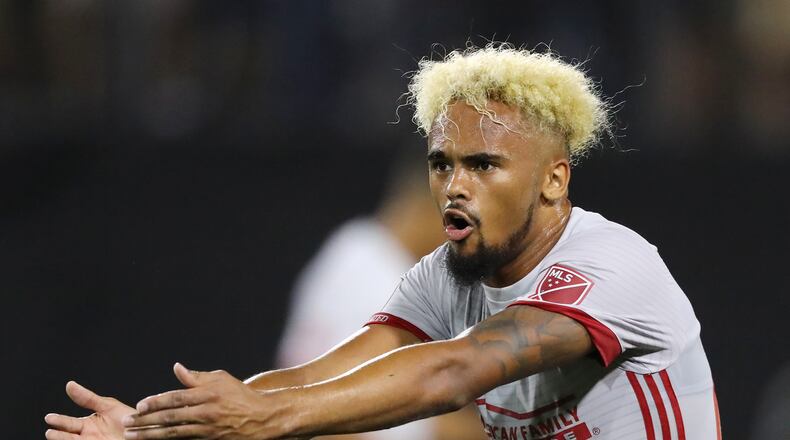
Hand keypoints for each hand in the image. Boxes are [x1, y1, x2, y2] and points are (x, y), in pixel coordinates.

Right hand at [45, 381, 134, 439]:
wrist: (146, 431)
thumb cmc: (129, 418)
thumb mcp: (107, 406)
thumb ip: (88, 398)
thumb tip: (69, 385)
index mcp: (89, 424)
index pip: (69, 423)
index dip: (59, 420)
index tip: (49, 417)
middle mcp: (88, 436)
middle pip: (68, 435)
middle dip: (59, 433)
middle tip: (50, 430)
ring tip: (53, 435)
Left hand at [123, 363, 282, 439]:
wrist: (263, 417)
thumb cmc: (240, 395)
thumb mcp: (221, 379)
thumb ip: (197, 377)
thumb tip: (176, 368)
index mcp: (208, 394)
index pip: (176, 397)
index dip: (156, 402)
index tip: (139, 406)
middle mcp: (207, 412)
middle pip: (170, 417)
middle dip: (146, 421)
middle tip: (127, 423)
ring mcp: (209, 429)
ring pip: (174, 433)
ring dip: (151, 435)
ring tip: (133, 436)